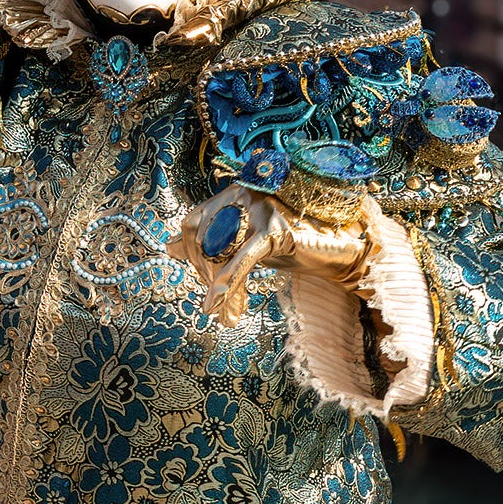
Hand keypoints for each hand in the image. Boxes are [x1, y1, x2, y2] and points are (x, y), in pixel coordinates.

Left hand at [170, 185, 373, 325]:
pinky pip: (242, 259)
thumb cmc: (288, 243)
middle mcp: (244, 194)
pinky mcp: (276, 230)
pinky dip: (227, 284)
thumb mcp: (243, 241)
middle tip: (212, 298)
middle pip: (202, 236)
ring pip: (219, 249)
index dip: (190, 252)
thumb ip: (208, 242)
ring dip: (214, 283)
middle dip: (202, 271)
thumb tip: (167, 247)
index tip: (200, 277)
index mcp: (232, 193)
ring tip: (216, 310)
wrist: (335, 249)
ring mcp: (261, 210)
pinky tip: (219, 305)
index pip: (193, 221)